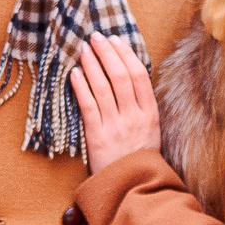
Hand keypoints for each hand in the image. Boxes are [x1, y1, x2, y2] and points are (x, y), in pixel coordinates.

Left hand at [73, 33, 161, 174]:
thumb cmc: (139, 157)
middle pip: (120, 76)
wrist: (133, 187)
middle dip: (107, 53)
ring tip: (83, 50)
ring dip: (92, 65)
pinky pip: (88, 106)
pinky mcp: (97, 136)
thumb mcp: (150, 129)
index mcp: (150, 112)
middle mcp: (134, 116)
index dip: (126, 54)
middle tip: (95, 37)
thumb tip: (128, 75)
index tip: (115, 40)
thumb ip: (141, 104)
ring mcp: (115, 126)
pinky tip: (74, 74)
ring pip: (103, 87)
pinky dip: (81, 87)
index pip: (139, 75)